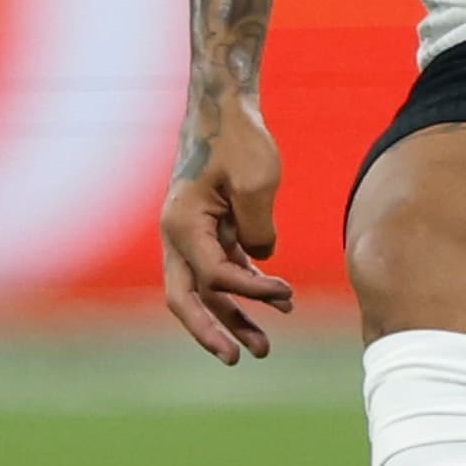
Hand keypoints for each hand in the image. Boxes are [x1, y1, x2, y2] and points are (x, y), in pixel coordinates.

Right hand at [160, 104, 294, 361]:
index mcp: (182, 225)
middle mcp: (178, 235)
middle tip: (238, 360)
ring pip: (207, 289)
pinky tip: (278, 302)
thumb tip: (261, 260)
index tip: (287, 293)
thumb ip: (258, 228)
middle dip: (212, 332)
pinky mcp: (209, 229)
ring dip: (234, 318)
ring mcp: (191, 234)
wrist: (224, 106)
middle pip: (187, 299)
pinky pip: (222, 270)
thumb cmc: (239, 139)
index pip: (213, 276)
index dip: (251, 291)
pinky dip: (246, 288)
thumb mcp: (256, 181)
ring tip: (263, 349)